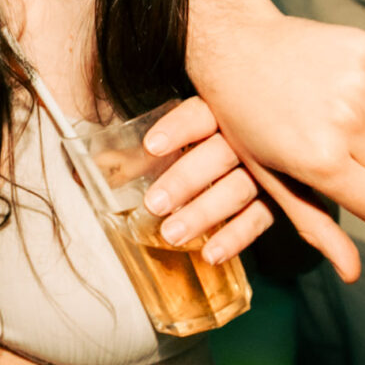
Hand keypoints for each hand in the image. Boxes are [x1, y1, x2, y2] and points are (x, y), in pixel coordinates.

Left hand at [138, 96, 276, 261]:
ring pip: (238, 188)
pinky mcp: (282, 196)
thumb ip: (137, 152)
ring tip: (171, 234)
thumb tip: (83, 171)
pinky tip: (211, 253)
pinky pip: (260, 218)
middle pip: (219, 154)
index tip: (151, 146)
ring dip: (204, 213)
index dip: (177, 129)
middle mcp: (248, 136)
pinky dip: (236, 237)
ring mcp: (268, 167)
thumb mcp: (175, 135)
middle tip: (154, 204)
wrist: (280, 135)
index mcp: (222, 111)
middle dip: (185, 180)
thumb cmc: (208, 136)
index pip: (200, 114)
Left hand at [189, 14, 364, 282]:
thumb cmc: (245, 122)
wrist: (233, 45)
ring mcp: (360, 83)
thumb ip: (317, 226)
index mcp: (322, 161)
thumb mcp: (274, 179)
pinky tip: (343, 95)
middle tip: (349, 170)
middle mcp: (347, 122)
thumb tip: (353, 275)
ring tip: (336, 129)